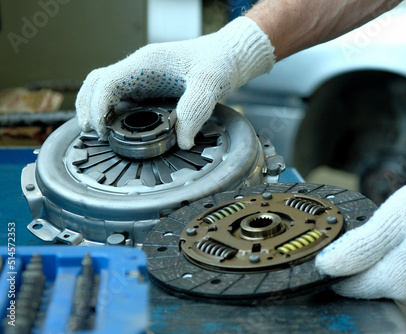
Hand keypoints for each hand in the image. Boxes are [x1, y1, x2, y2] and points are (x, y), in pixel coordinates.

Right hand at [75, 17, 274, 148]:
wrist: (228, 55)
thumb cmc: (219, 62)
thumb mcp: (210, 84)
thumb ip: (195, 110)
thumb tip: (182, 140)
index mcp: (146, 63)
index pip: (107, 81)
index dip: (97, 106)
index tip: (101, 129)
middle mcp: (139, 68)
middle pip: (97, 82)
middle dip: (88, 107)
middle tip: (92, 134)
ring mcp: (143, 76)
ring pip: (106, 88)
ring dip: (97, 108)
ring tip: (100, 133)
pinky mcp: (150, 86)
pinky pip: (123, 96)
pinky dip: (114, 111)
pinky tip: (119, 128)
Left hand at [315, 144, 405, 306]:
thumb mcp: (387, 222)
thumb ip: (355, 250)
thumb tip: (326, 266)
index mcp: (398, 283)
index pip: (348, 286)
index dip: (333, 266)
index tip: (329, 244)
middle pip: (364, 283)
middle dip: (355, 260)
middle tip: (361, 229)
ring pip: (381, 277)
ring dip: (372, 257)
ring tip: (383, 229)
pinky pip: (399, 272)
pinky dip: (390, 256)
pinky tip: (396, 235)